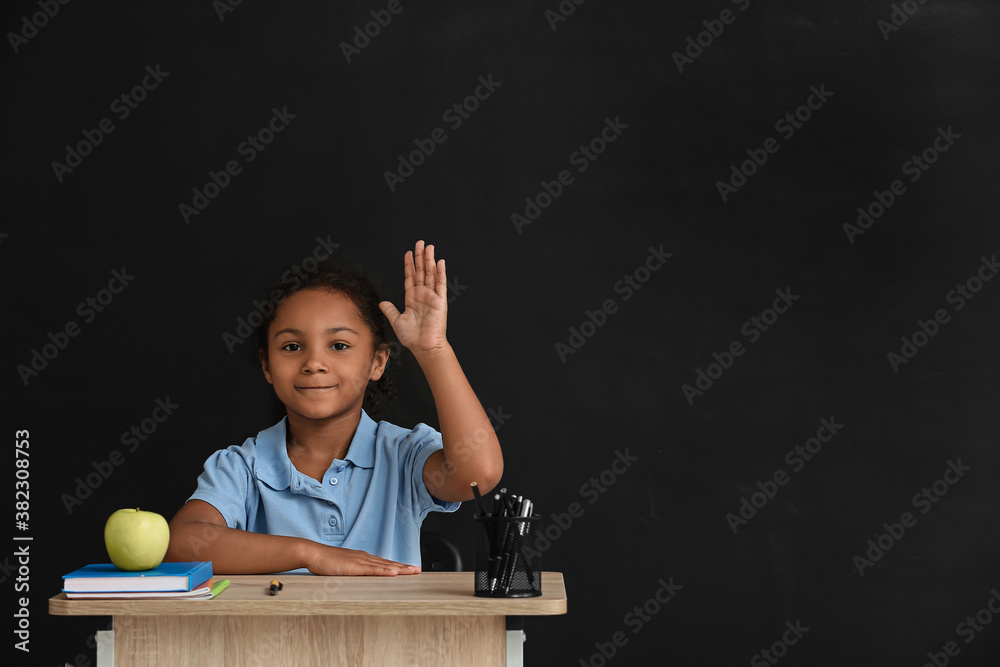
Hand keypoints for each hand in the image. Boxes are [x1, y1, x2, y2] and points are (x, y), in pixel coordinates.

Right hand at [304, 543, 420, 575]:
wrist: (313, 554)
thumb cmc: (325, 562)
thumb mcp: (342, 568)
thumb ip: (351, 572)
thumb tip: (358, 579)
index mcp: (362, 558)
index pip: (383, 563)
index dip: (396, 566)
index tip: (408, 569)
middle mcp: (364, 558)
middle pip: (388, 563)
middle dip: (404, 567)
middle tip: (417, 570)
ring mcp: (360, 561)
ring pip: (384, 566)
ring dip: (400, 569)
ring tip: (413, 571)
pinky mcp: (354, 566)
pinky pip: (372, 569)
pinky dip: (385, 571)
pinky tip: (394, 572)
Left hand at [379, 240, 448, 355]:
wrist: (423, 346)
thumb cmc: (412, 336)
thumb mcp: (396, 320)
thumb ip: (390, 309)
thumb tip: (382, 302)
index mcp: (412, 298)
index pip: (410, 277)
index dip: (409, 264)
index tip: (409, 253)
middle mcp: (422, 294)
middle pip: (421, 271)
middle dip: (420, 257)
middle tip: (420, 243)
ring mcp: (432, 296)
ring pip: (430, 273)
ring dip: (430, 260)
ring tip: (429, 247)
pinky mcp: (440, 300)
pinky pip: (440, 283)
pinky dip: (440, 272)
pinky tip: (440, 262)